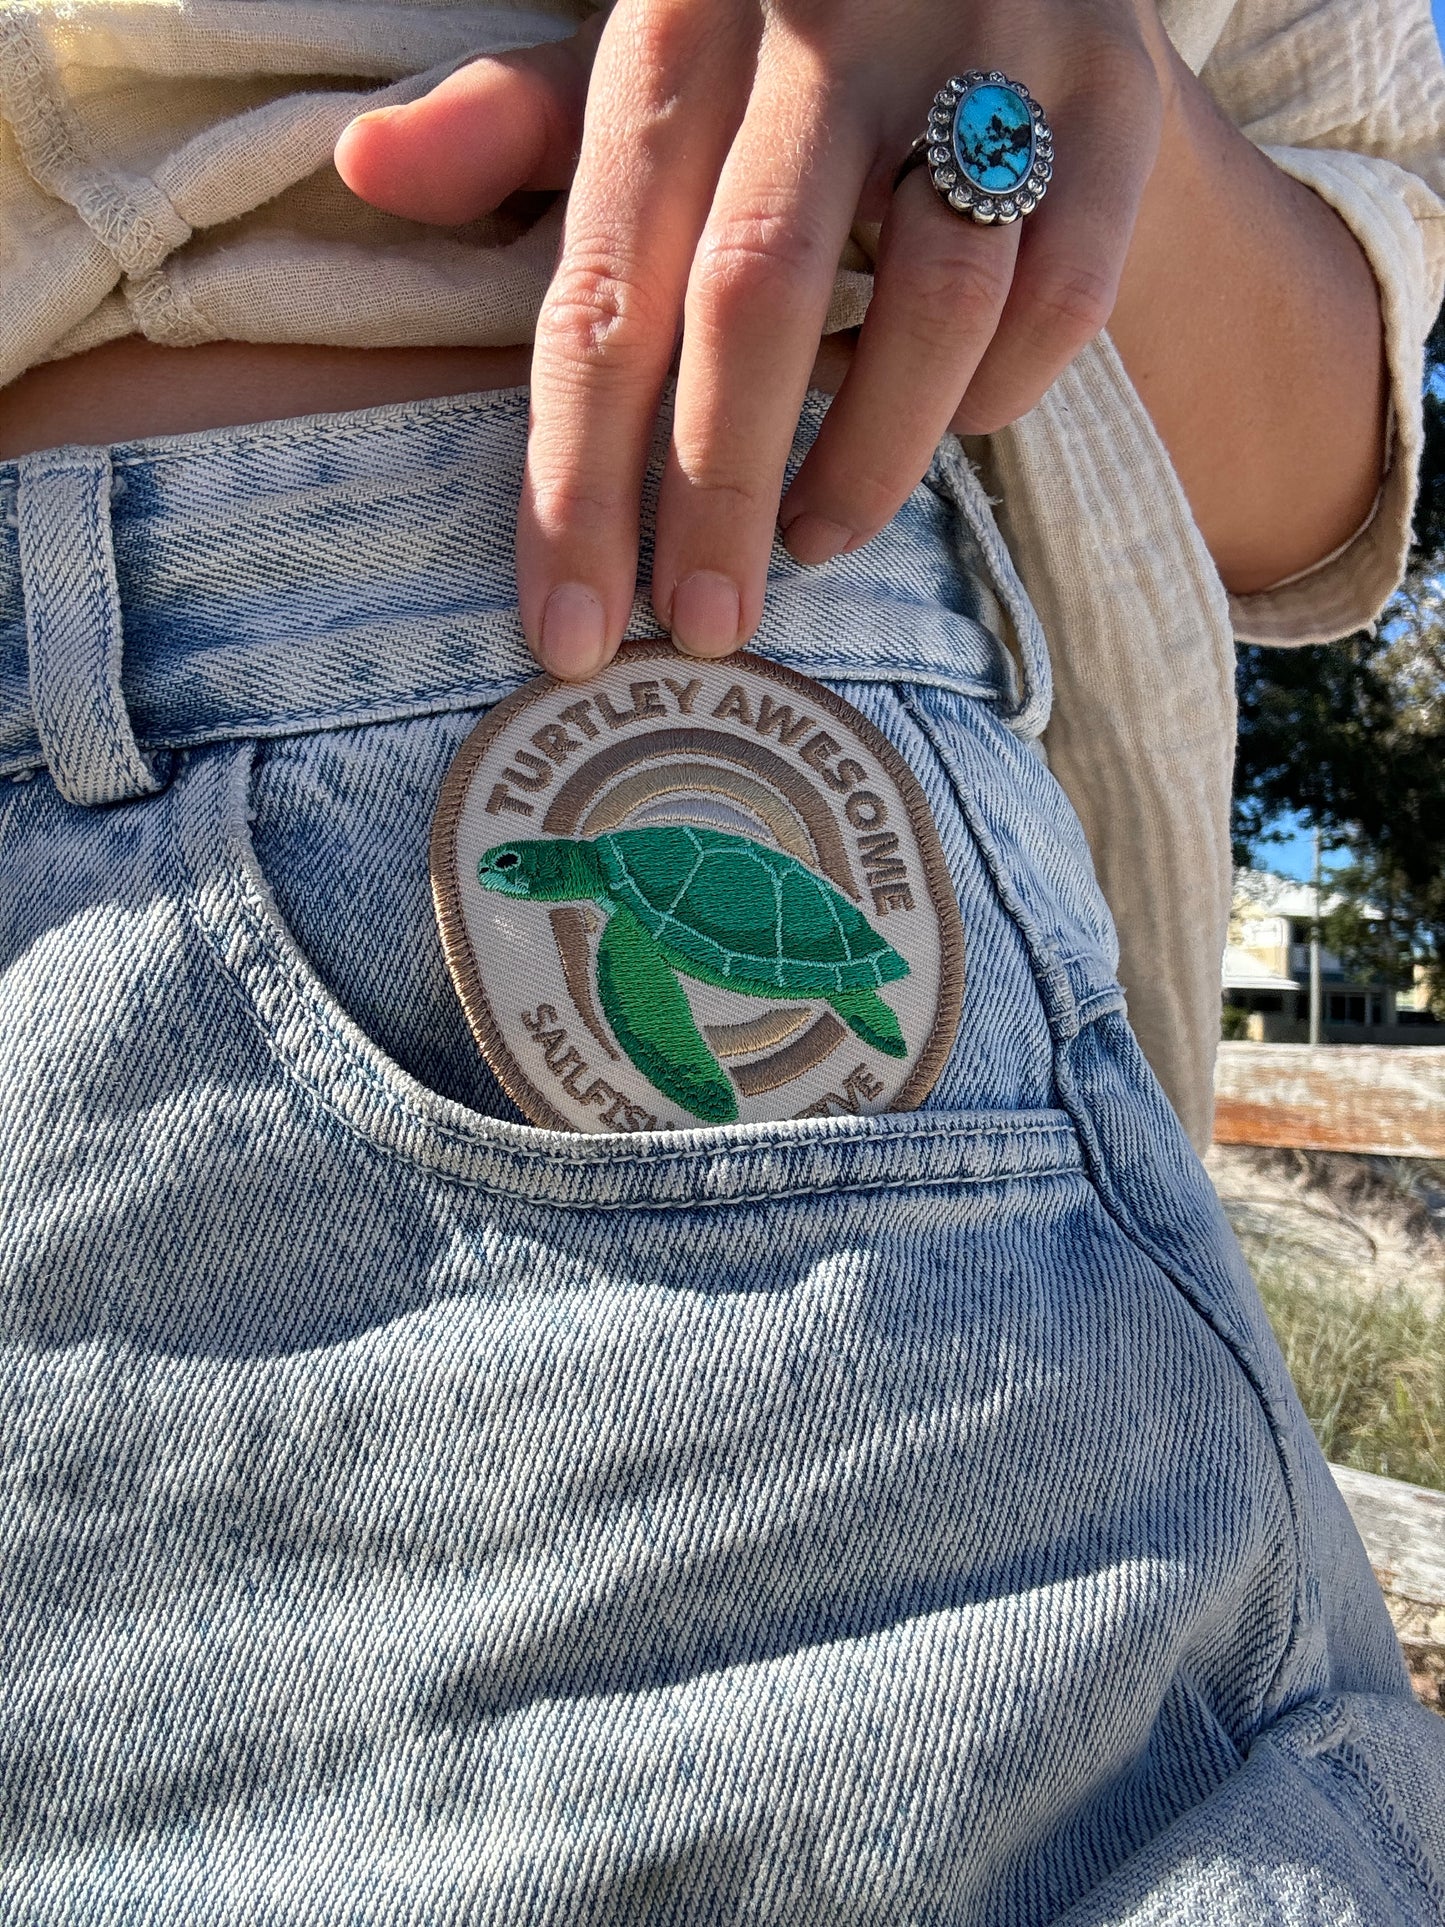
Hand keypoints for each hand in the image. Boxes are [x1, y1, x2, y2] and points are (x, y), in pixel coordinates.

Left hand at [338, 0, 1171, 677]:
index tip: (569, 633)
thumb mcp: (652, 60)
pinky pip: (1059, 300)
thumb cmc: (788, 45)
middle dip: (716, 498)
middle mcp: (830, 14)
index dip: (577, 478)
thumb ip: (520, 126)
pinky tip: (943, 432)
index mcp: (681, 14)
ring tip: (814, 543)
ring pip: (932, 303)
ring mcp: (988, 46)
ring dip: (867, 463)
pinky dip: (995, 399)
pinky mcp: (1114, 102)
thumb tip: (367, 168)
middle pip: (752, 298)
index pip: (604, 282)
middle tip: (700, 634)